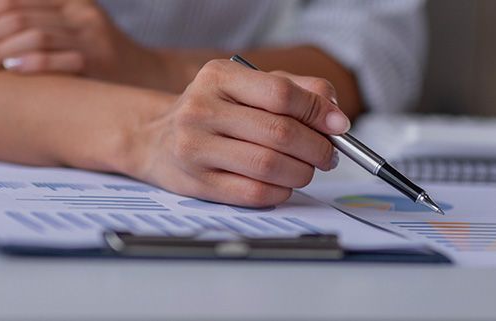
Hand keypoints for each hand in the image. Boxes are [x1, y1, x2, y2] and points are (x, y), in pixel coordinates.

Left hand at [0, 0, 172, 88]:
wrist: (150, 78)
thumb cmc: (100, 61)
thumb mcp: (69, 32)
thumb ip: (32, 27)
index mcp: (67, 0)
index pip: (9, 2)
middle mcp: (78, 12)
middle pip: (14, 17)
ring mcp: (90, 36)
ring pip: (31, 36)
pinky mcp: (100, 61)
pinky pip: (62, 58)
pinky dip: (34, 63)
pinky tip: (10, 71)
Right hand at [122, 60, 349, 206]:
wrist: (156, 139)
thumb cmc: (215, 111)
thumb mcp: (249, 86)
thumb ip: (297, 89)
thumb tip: (335, 114)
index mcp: (219, 77)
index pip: (281, 93)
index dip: (318, 112)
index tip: (339, 126)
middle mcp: (202, 109)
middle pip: (279, 133)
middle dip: (317, 148)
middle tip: (329, 155)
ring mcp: (195, 148)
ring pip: (269, 166)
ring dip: (301, 172)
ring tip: (306, 169)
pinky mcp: (197, 183)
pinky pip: (254, 193)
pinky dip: (281, 191)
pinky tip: (283, 184)